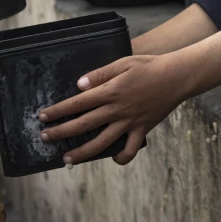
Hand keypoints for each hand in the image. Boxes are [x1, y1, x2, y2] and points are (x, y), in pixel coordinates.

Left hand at [37, 54, 186, 164]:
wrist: (178, 76)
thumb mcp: (124, 62)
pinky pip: (130, 150)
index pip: (76, 103)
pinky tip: (113, 158)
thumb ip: (100, 74)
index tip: (42, 117)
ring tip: (66, 159)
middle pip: (83, 125)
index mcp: (110, 91)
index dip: (57, 111)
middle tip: (44, 137)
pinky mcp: (143, 129)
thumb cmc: (150, 65)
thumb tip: (79, 86)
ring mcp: (130, 122)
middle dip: (60, 132)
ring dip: (82, 153)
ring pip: (102, 143)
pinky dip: (122, 158)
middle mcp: (117, 109)